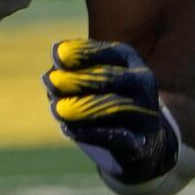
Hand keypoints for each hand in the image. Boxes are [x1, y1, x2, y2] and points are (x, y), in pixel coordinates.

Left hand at [44, 39, 179, 191]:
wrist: (141, 139)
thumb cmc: (106, 97)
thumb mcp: (93, 77)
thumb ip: (72, 71)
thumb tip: (50, 72)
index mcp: (130, 59)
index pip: (108, 52)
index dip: (82, 52)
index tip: (57, 54)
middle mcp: (143, 82)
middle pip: (109, 78)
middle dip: (77, 79)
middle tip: (49, 81)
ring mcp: (146, 113)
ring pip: (113, 107)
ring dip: (81, 107)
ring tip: (56, 109)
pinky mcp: (142, 143)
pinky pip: (115, 137)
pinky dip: (89, 133)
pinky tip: (67, 130)